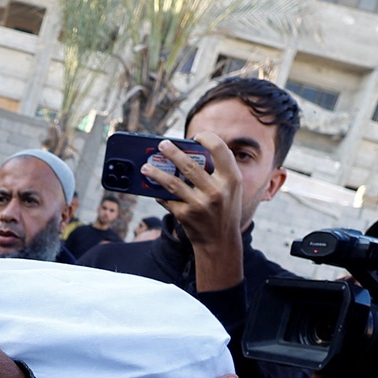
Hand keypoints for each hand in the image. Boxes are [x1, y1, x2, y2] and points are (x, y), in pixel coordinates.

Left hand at [145, 132, 244, 291]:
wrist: (220, 242)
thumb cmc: (224, 209)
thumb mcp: (231, 189)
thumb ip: (221, 170)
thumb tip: (193, 149)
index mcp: (232, 179)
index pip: (220, 150)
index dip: (207, 138)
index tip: (196, 135)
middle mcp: (217, 191)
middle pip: (190, 165)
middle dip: (172, 152)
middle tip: (162, 144)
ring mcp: (200, 204)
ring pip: (172, 182)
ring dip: (156, 172)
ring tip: (146, 166)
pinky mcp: (186, 215)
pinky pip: (167, 199)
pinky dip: (158, 193)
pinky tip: (151, 187)